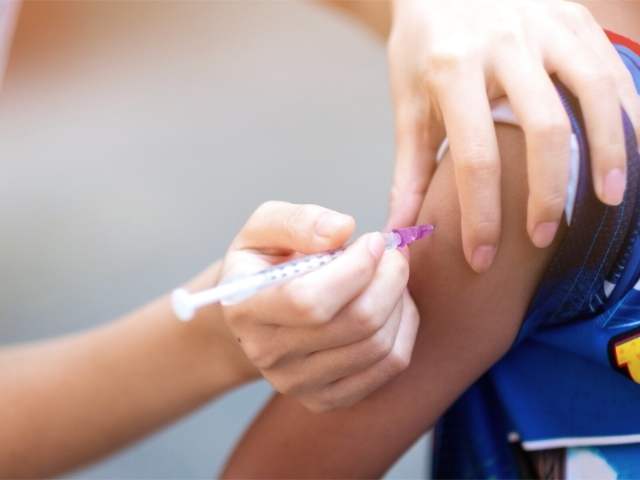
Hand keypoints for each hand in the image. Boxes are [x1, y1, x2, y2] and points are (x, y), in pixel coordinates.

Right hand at [221, 201, 418, 411]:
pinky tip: (394, 303)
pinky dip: (404, 328)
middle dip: (390, 278)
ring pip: (378, 346)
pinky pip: (389, 366)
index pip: (310, 301)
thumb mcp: (265, 227)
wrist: (258, 314)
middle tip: (394, 252)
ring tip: (391, 274)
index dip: (356, 268)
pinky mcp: (327, 397)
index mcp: (246, 308)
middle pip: (355, 324)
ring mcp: (298, 383)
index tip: (374, 241)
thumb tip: (342, 230)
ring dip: (399, 300)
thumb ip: (298, 221)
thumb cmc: (266, 263)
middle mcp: (268, 354)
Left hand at [386, 0, 639, 271]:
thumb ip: (410, 169)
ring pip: (593, 94)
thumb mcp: (408, 103)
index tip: (482, 257)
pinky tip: (629, 148)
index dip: (481, 216)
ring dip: (609, 152)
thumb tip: (404, 230)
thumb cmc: (422, 45)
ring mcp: (545, 26)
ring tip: (609, 201)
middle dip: (548, 194)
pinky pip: (611, 67)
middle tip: (543, 238)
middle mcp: (505, 45)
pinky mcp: (573, 18)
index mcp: (453, 69)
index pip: (475, 157)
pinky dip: (627, 111)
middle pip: (544, 130)